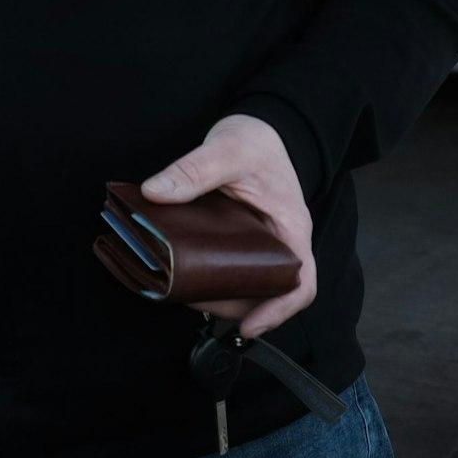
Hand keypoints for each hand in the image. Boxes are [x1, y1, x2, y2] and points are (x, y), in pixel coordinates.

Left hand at [142, 115, 314, 337]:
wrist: (260, 129)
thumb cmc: (253, 140)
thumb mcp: (224, 150)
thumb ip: (192, 170)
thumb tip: (156, 192)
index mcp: (291, 226)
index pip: (300, 282)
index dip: (278, 311)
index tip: (249, 328)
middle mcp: (285, 241)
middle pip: (271, 292)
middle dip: (236, 306)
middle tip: (197, 301)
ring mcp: (268, 244)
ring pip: (254, 285)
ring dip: (225, 295)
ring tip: (188, 291)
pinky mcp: (249, 242)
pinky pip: (240, 270)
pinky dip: (219, 278)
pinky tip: (191, 275)